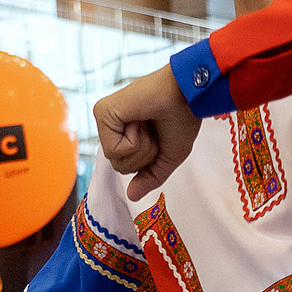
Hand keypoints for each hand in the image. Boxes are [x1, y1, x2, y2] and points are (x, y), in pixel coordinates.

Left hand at [96, 68, 198, 200]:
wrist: (188, 95)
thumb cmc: (181, 118)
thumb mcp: (167, 157)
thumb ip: (149, 177)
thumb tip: (132, 196)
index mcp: (124, 132)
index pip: (125, 167)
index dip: (147, 160)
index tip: (158, 136)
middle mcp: (111, 125)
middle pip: (118, 166)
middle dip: (143, 156)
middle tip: (153, 131)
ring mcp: (104, 117)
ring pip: (115, 159)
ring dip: (141, 148)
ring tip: (147, 124)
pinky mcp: (103, 112)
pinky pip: (113, 149)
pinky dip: (133, 140)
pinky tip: (140, 120)